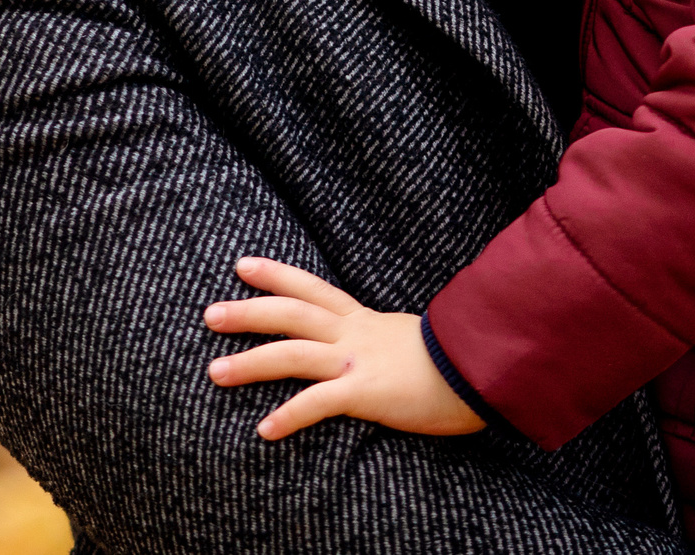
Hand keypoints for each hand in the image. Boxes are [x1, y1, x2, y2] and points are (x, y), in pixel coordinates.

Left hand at [203, 256, 486, 440]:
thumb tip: (374, 348)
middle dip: (248, 313)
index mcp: (364, 319)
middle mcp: (355, 333)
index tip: (242, 265)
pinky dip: (289, 416)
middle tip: (209, 314)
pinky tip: (264, 429)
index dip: (276, 275)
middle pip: (291, 314)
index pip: (312, 288)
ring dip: (250, 362)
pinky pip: (319, 403)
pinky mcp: (367, 391)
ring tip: (214, 372)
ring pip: (293, 354)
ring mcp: (358, 360)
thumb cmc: (455, 359)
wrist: (485, 368)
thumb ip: (385, 340)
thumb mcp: (412, 339)